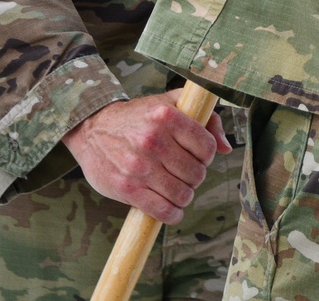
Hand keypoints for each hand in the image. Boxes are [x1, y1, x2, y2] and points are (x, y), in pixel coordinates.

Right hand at [62, 91, 231, 222]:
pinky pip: (162, 211)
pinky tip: (170, 207)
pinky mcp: (127, 188)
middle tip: (185, 173)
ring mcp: (139, 166)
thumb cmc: (138, 117)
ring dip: (184, 196)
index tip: (197, 156)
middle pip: (196, 173)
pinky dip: (172, 214)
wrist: (92, 130)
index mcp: (166, 116)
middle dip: (195, 176)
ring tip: (177, 188)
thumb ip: (203, 119)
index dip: (206, 155)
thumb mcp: (169, 104)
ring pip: (182, 194)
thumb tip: (226, 147)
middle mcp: (153, 140)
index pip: (206, 146)